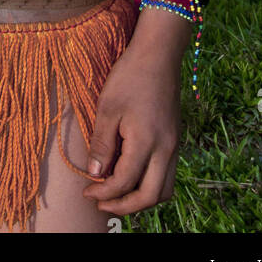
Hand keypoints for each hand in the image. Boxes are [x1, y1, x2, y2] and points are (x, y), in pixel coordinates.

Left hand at [81, 43, 181, 215]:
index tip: (86, 191)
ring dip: (141, 199)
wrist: (158, 54)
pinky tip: (131, 175)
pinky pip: (167, 175)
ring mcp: (174, 145)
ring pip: (163, 190)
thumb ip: (101, 144)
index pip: (124, 182)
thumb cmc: (130, 76)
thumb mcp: (107, 108)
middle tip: (101, 203)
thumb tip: (95, 174)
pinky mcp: (175, 140)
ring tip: (116, 194)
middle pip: (150, 197)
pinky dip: (150, 184)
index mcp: (147, 142)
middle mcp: (166, 149)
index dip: (103, 192)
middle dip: (124, 206)